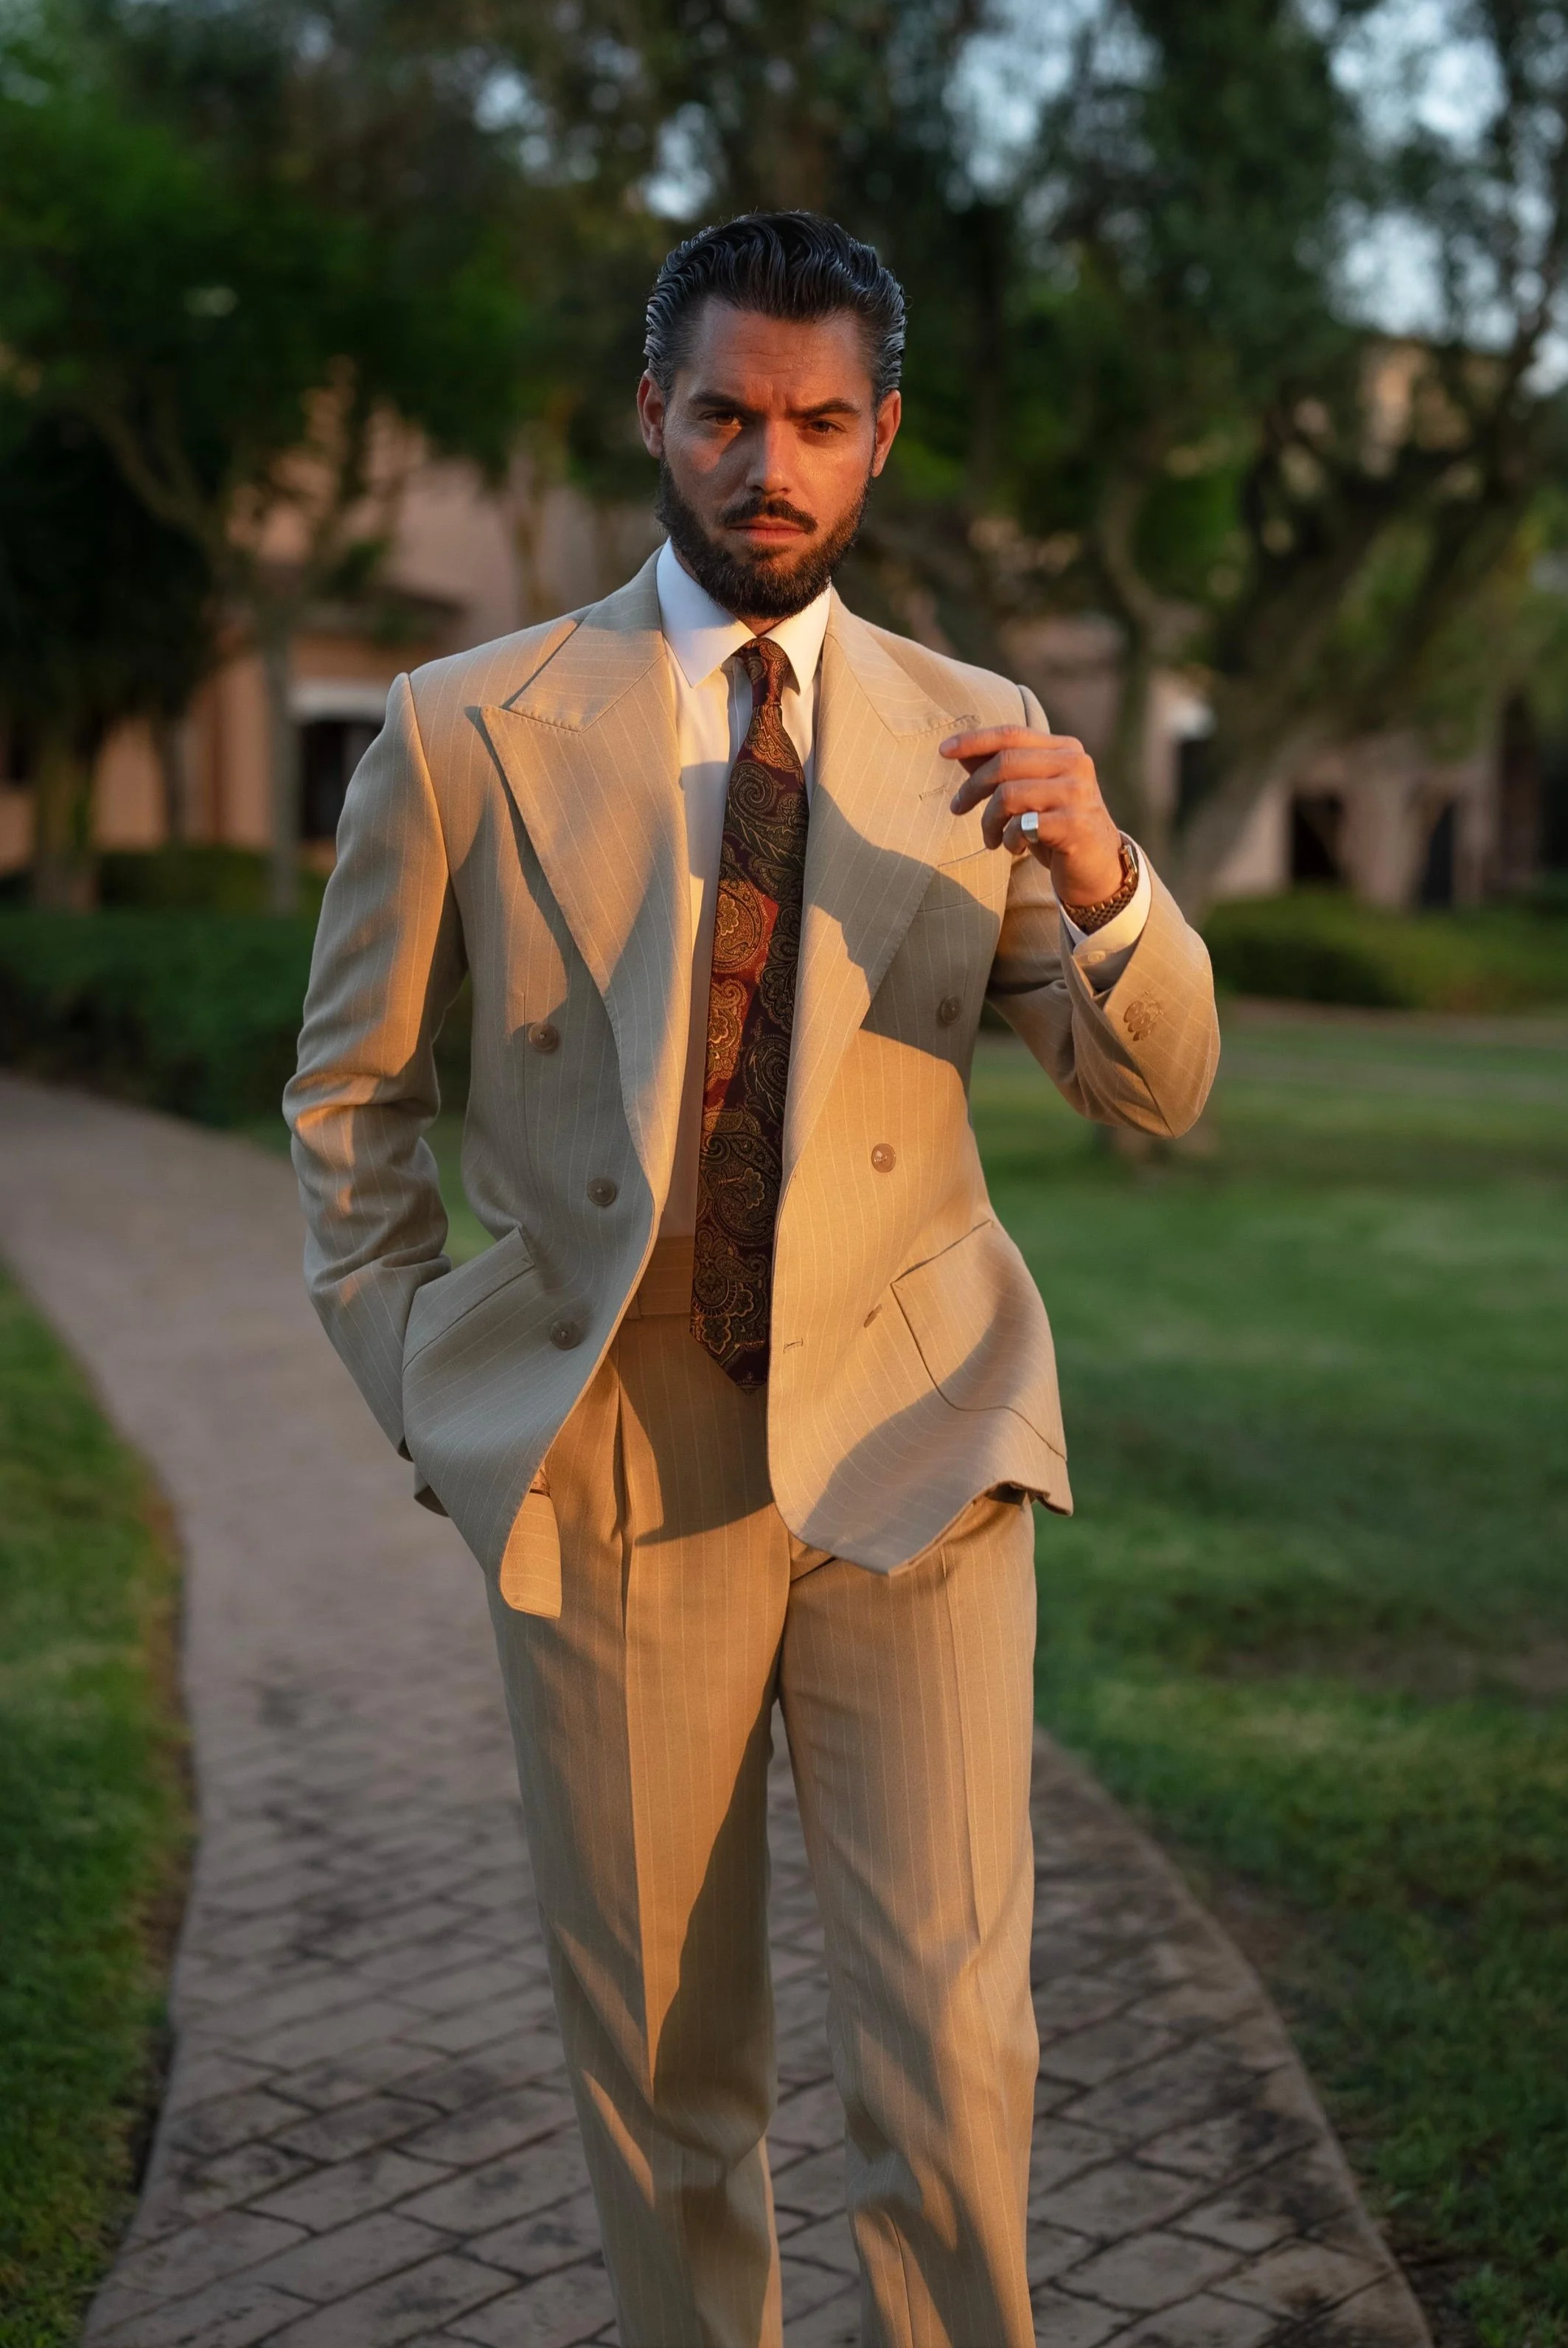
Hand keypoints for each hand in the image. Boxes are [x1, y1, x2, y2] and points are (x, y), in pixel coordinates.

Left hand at [940, 726, 1123, 909]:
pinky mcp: (1074, 824)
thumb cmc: (1056, 828)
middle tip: (958, 809)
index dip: (974, 740)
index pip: (1012, 734)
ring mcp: (1076, 794)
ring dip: (988, 821)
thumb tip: (958, 750)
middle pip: (1005, 763)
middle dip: (972, 787)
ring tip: (991, 839)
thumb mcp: (1029, 795)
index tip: (944, 749)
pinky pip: (1021, 826)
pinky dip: (1008, 839)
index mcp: (1065, 749)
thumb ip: (1000, 771)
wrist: (1097, 868)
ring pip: (1008, 795)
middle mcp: (1075, 765)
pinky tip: (1014, 848)